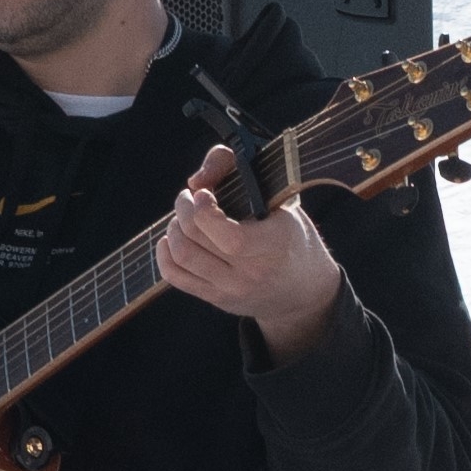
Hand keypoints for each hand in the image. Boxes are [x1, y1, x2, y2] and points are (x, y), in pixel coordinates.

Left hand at [151, 144, 347, 359]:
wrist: (305, 290)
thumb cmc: (291, 236)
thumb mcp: (282, 199)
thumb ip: (239, 171)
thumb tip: (196, 181)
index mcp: (276, 245)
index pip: (231, 238)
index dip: (205, 213)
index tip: (204, 193)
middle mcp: (253, 272)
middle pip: (196, 239)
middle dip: (183, 208)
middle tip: (189, 197)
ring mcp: (233, 290)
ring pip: (182, 257)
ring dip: (174, 228)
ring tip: (183, 216)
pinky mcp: (217, 299)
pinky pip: (176, 277)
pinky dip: (165, 253)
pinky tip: (173, 237)